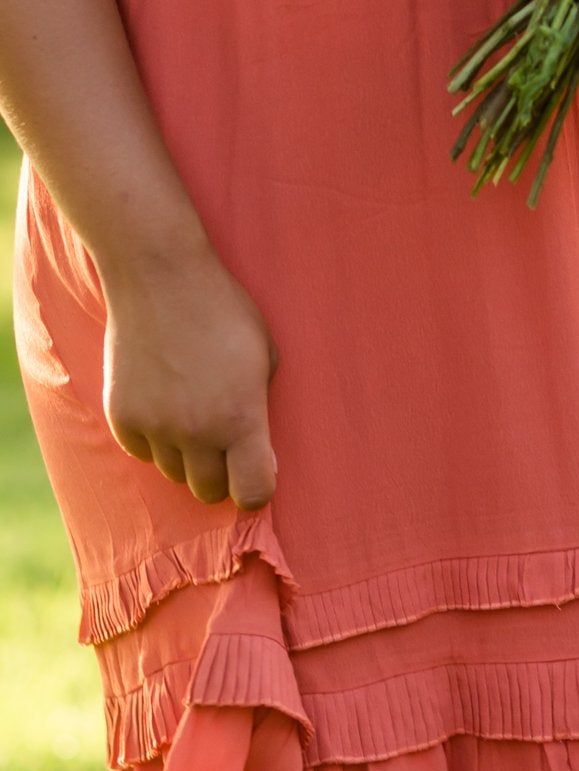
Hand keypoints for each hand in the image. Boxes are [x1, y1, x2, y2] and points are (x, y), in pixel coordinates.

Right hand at [101, 248, 279, 510]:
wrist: (160, 278)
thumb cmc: (224, 311)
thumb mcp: (265, 355)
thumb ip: (262, 407)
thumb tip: (258, 447)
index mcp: (240, 419)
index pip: (252, 492)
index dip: (258, 487)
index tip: (257, 469)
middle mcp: (195, 432)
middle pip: (208, 491)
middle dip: (221, 474)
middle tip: (224, 442)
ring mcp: (154, 426)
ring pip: (173, 472)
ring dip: (186, 455)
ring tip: (192, 412)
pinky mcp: (121, 417)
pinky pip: (141, 452)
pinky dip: (154, 439)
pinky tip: (163, 403)